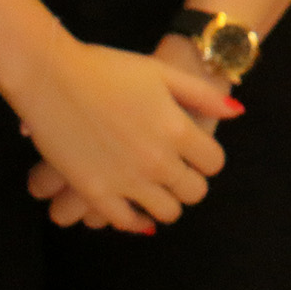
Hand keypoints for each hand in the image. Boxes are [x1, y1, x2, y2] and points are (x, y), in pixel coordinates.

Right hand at [9, 37, 237, 233]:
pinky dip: (135, 220)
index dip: (208, 159)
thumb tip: (237, 112)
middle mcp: (157, 160)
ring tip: (158, 189)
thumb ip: (202, 96)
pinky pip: (125, 221)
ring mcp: (125, 180)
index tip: (197, 154)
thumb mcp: (163, 73)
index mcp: (177, 129)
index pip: (213, 163)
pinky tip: (135, 207)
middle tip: (179, 172)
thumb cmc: (109, 67)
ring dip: (166, 202)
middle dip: (190, 183)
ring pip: (165, 212)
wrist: (53, 77)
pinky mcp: (94, 192)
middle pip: (193, 192)